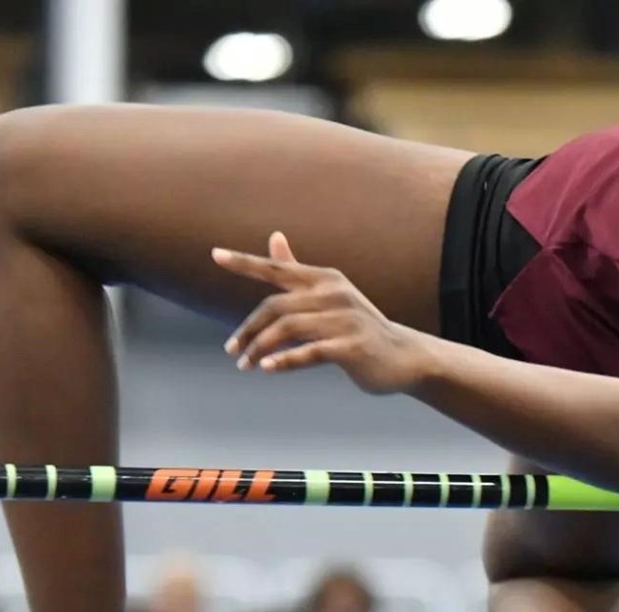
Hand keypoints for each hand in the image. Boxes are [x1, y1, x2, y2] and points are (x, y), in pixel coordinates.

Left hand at [212, 232, 428, 394]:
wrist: (403, 357)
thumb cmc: (359, 327)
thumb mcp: (330, 295)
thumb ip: (298, 270)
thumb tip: (274, 236)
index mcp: (325, 279)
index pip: (278, 268)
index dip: (245, 262)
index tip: (215, 255)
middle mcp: (334, 294)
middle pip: (275, 306)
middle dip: (248, 330)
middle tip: (232, 350)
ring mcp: (345, 320)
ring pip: (288, 329)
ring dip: (260, 348)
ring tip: (246, 365)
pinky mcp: (352, 347)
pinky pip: (310, 352)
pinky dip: (285, 360)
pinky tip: (268, 368)